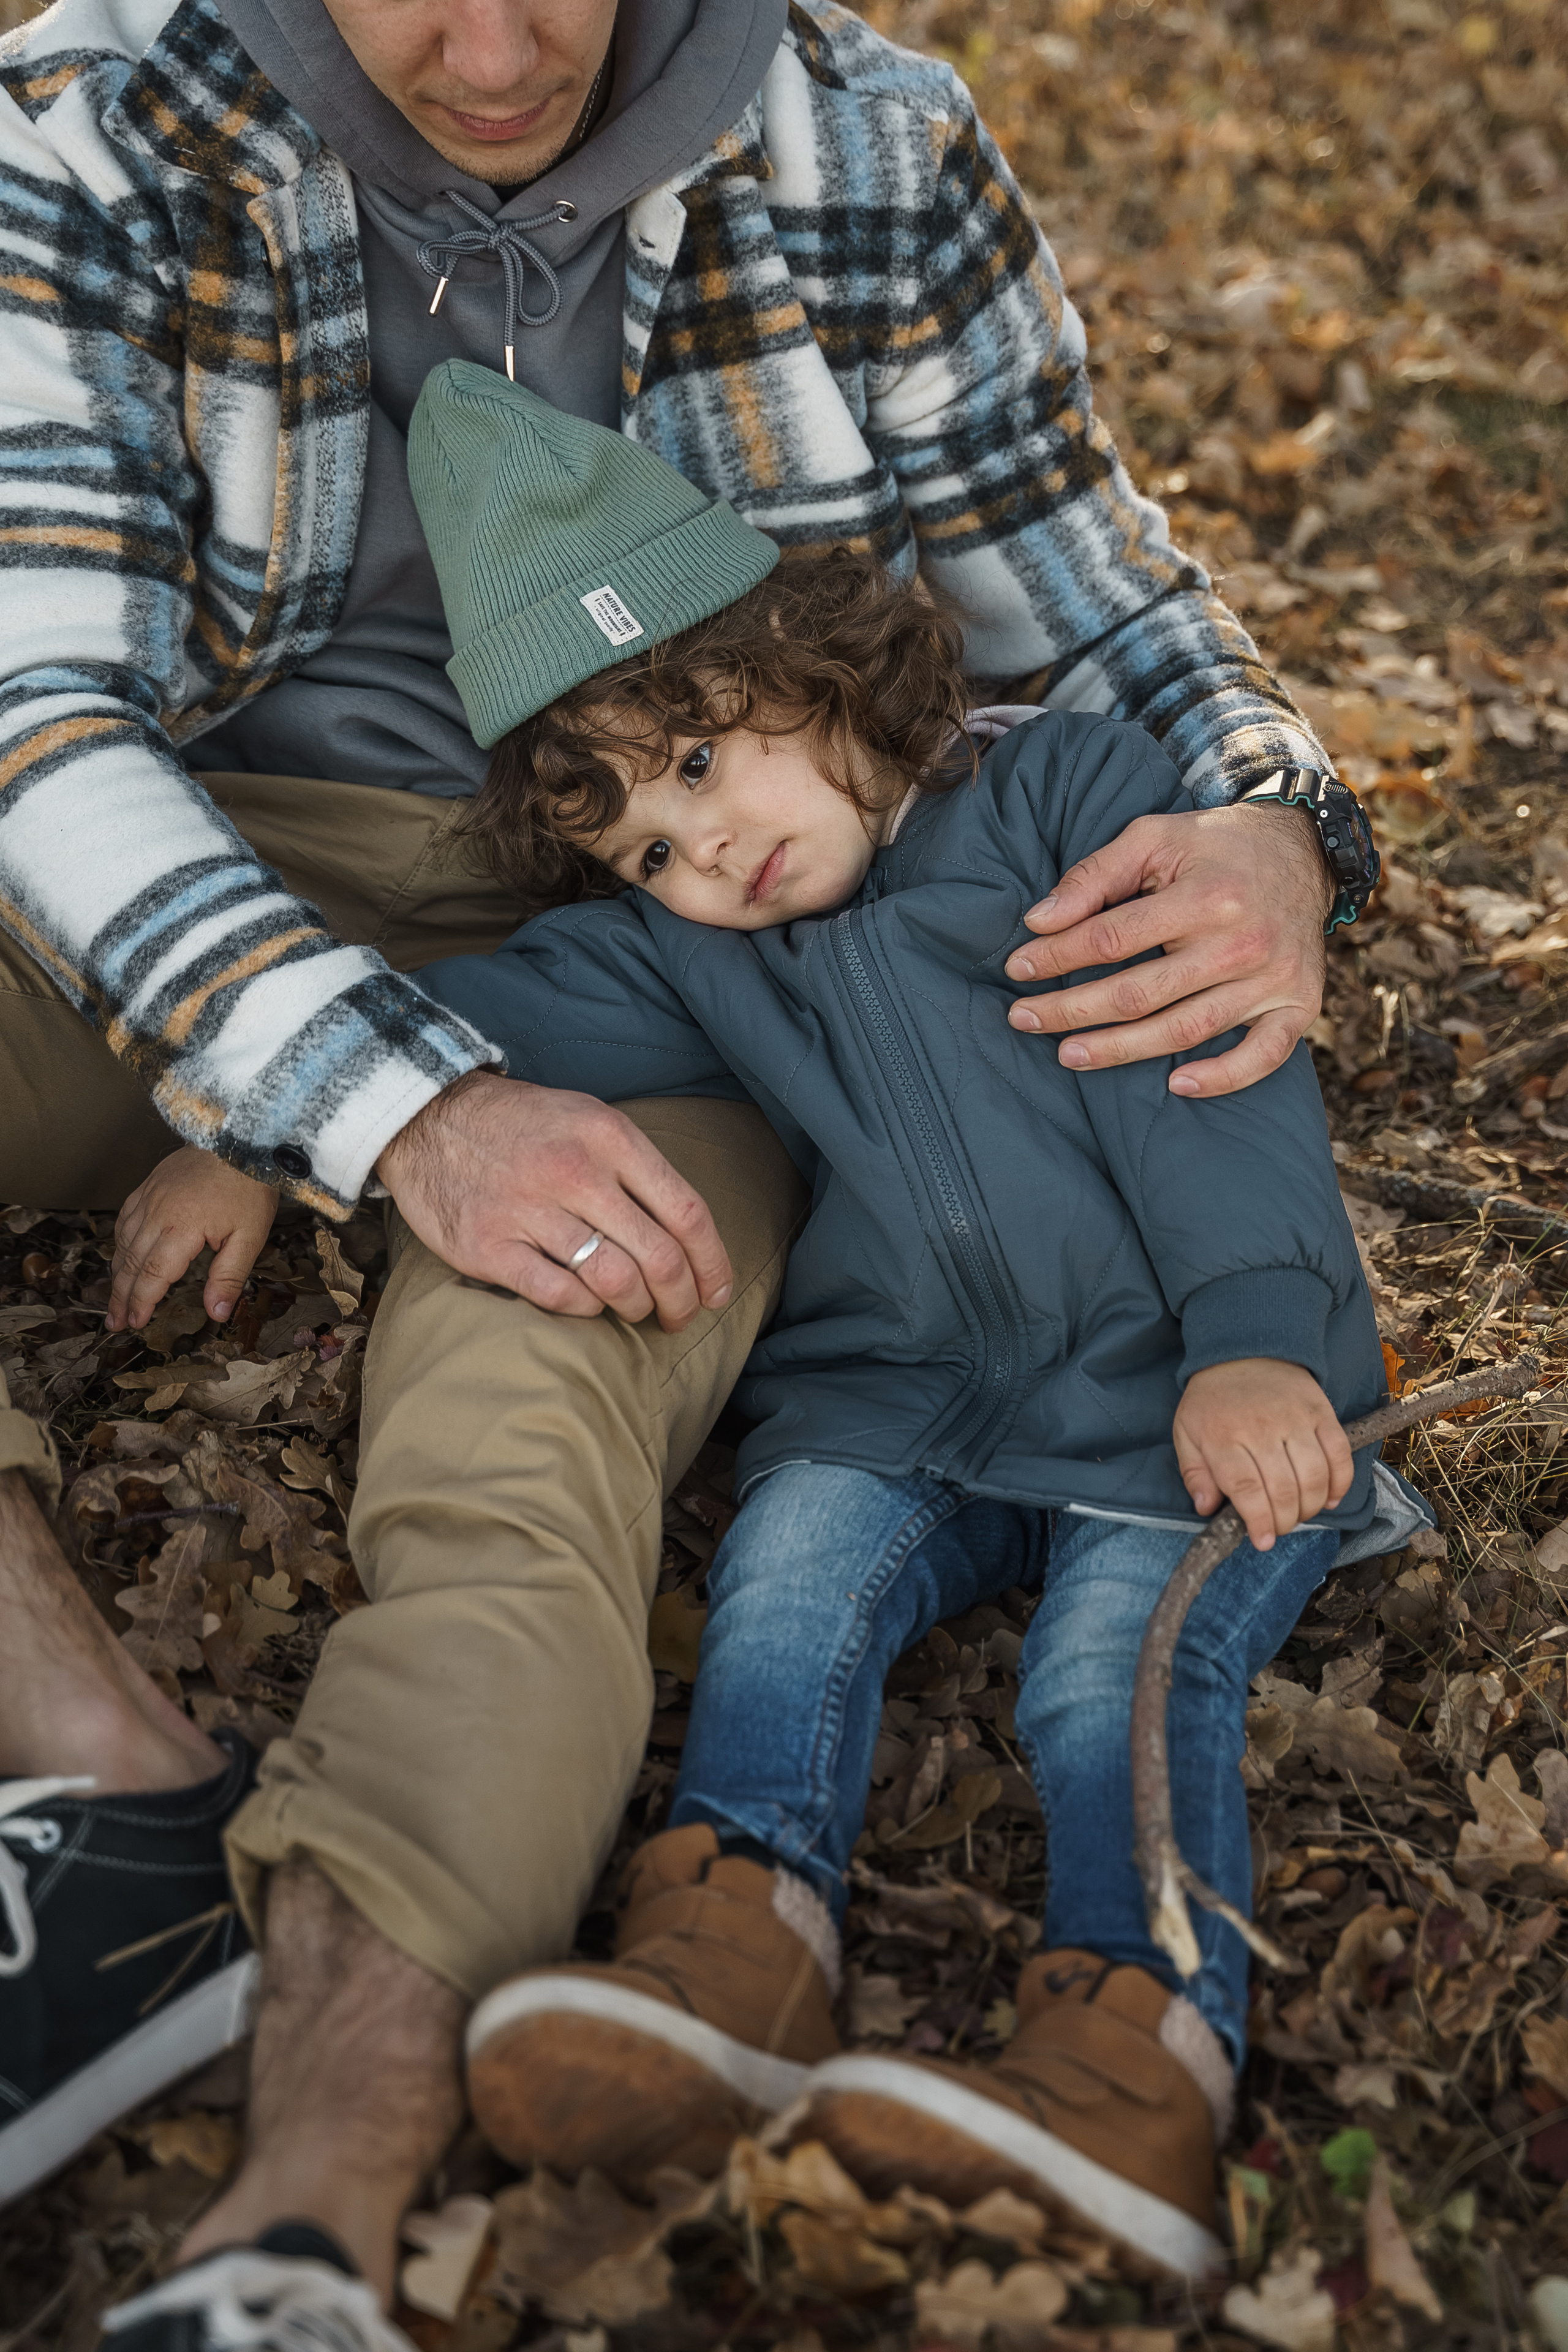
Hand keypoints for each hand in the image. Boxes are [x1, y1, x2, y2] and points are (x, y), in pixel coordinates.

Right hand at [107, 1148, 278, 1332]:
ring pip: (124, 1242)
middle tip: (116, 1322)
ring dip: (117, 1273)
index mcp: (181, 1229)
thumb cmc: (248, 1186)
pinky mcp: (149, 1186)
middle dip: (122, 1296)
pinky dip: (120, 1242)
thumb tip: (217, 1313)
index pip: (153, 1275)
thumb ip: (229, 1277)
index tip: (136, 1323)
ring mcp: (149, 1198)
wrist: (241, 1140)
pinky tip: (121, 1256)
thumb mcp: (250, 1237)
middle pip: (131, 1263)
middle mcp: (157, 1214)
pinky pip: (125, 1219)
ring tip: (115, 1299)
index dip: (142, 1302)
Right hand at [376, 1072, 732, 1330]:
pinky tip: (588, 1303)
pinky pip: (560, 1295)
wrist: (426, 1117)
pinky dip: (586, 1309)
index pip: (687, 1212)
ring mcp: (528, 1210)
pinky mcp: (488, 1246)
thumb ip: (636, 1168)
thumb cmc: (521, 1125)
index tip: (717, 1292)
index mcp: (608, 1137)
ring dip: (636, 1308)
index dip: (712, 1263)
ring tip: (636, 1310)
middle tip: (680, 1316)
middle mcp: (574, 1172)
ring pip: (615, 1281)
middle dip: (681, 1300)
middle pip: (658, 1257)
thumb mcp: (588, 1119)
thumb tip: (687, 1233)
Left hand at [1004, 802, 1331, 1096]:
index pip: (1112, 939)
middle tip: (1023, 1020)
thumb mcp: (1154, 837)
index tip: (1018, 969)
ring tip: (1068, 1055)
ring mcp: (1272, 979)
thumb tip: (1037, 921)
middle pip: (1139, 994)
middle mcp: (1242, 942)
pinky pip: (1263, 1057)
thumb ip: (1094, 875)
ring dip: (1120, 1051)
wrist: (1303, 852)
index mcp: (1206, 896)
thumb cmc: (1215, 847)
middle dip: (1070, 1010)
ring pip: (1184, 1030)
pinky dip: (1222, 1078)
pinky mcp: (1299, 1005)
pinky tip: (1177, 1085)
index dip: (1057, 957)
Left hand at [1173, 1358, 1352, 1550]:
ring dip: (1311, 1507)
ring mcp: (1295, 1418)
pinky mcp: (1321, 1412)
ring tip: (1300, 1513)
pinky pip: (1340, 1454)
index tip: (1263, 1541)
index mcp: (1223, 1436)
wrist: (1244, 1349)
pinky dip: (1340, 1483)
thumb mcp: (1186, 1432)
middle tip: (1279, 1528)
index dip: (1259, 1522)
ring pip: (1314, 1477)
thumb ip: (1194, 1473)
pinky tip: (1329, 1498)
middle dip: (1285, 1521)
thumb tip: (1206, 1507)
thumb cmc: (1212, 1400)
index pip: (1247, 1489)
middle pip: (1283, 1490)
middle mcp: (1261, 1428)